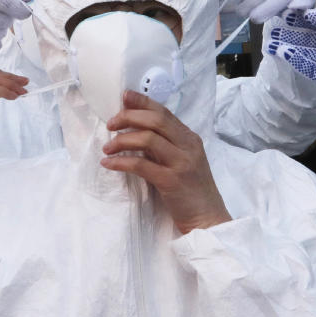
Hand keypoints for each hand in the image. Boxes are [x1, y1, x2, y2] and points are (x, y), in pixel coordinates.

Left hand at [101, 91, 231, 234]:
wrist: (207, 218)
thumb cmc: (192, 191)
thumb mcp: (182, 161)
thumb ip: (164, 146)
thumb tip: (136, 133)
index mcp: (190, 138)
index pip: (164, 112)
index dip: (142, 102)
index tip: (124, 97)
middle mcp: (188, 146)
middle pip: (155, 120)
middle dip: (129, 117)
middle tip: (110, 124)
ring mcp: (181, 163)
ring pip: (147, 139)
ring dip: (122, 140)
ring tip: (107, 148)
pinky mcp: (172, 181)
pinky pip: (141, 165)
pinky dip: (121, 162)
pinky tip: (109, 164)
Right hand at [265, 0, 315, 86]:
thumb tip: (307, 16)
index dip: (299, 20)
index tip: (283, 16)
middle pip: (308, 39)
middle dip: (289, 35)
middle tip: (271, 31)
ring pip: (306, 53)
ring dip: (289, 48)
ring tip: (271, 43)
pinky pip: (311, 67)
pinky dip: (297, 60)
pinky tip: (284, 53)